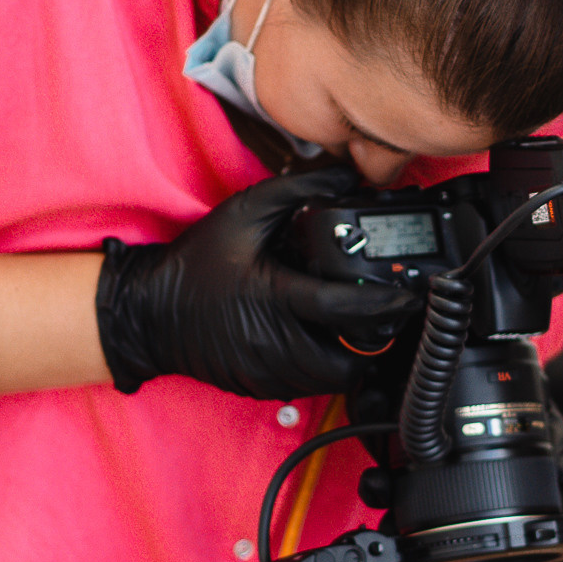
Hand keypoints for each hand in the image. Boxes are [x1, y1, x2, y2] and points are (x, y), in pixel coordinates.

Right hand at [95, 167, 414, 397]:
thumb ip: (297, 189)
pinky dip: (326, 365)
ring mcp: (272, 373)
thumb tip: (347, 174)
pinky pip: (314, 386)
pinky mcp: (266, 388)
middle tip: (382, 311)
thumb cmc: (196, 264)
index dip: (388, 303)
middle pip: (354, 358)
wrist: (150, 313)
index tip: (412, 294)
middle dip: (375, 337)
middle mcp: (277, 344)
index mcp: (277, 298)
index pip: (347, 309)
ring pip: (338, 378)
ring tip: (351, 322)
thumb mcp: (243, 213)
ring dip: (353, 353)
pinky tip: (319, 336)